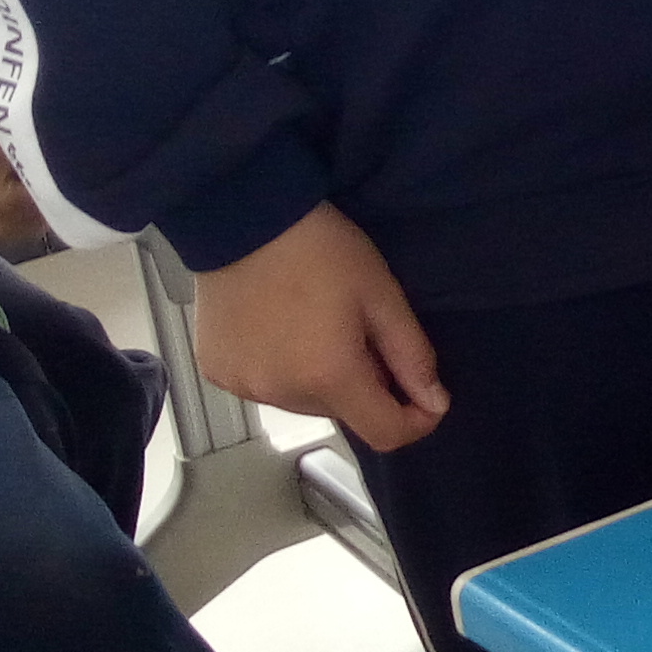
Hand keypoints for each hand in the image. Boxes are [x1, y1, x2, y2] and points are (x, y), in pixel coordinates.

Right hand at [195, 204, 447, 451]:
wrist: (242, 217)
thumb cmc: (322, 250)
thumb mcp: (381, 295)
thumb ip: (411, 355)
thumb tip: (435, 404)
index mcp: (329, 376)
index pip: (383, 434)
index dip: (414, 423)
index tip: (427, 399)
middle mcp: (281, 394)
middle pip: (343, 413)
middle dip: (364, 385)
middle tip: (361, 333)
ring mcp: (243, 385)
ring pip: (303, 402)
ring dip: (321, 379)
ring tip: (317, 326)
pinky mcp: (217, 372)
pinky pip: (265, 386)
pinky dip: (282, 370)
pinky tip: (279, 329)